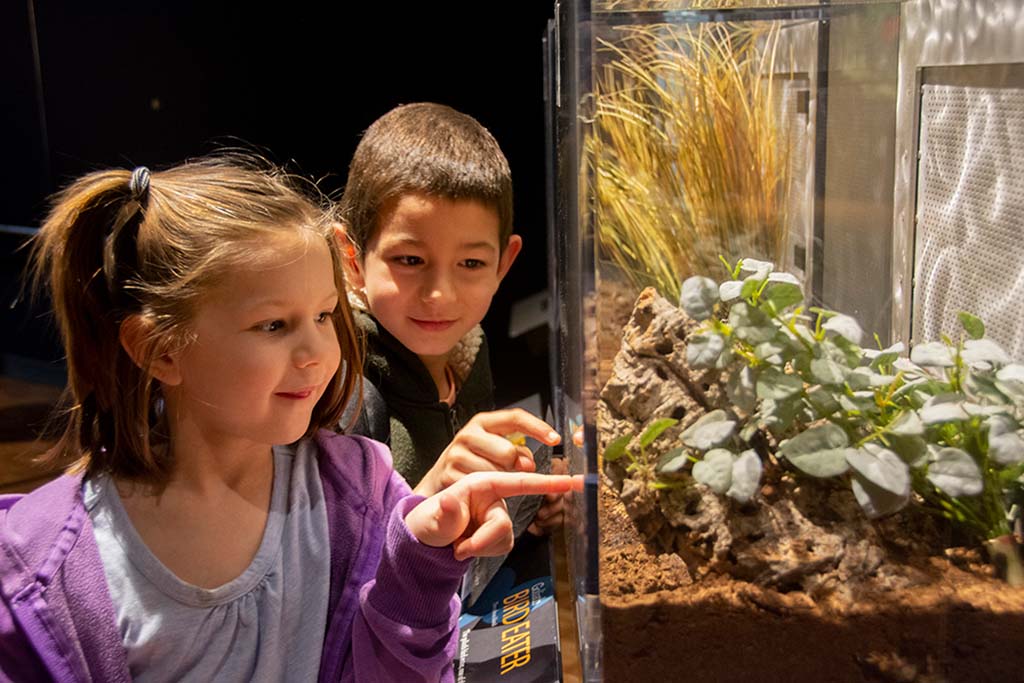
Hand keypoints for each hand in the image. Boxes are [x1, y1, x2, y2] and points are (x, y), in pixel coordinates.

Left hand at [405, 472, 582, 560]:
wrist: (427, 539)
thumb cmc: (429, 519)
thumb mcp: (431, 516)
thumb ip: (444, 513)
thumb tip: (448, 502)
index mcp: (482, 484)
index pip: (519, 481)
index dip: (547, 482)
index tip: (573, 481)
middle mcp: (493, 498)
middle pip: (504, 524)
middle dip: (483, 541)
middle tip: (459, 548)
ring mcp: (497, 516)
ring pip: (505, 539)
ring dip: (481, 548)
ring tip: (458, 544)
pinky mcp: (499, 533)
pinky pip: (503, 548)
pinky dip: (484, 553)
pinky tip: (468, 548)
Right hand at [413, 409, 560, 496]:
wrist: (439, 480)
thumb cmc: (474, 462)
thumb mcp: (495, 450)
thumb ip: (517, 452)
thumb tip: (528, 463)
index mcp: (483, 422)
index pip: (515, 418)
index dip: (538, 428)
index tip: (555, 439)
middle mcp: (468, 434)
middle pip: (507, 451)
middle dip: (514, 466)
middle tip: (510, 472)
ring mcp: (456, 453)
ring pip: (494, 471)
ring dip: (497, 481)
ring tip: (487, 481)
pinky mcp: (448, 473)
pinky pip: (479, 486)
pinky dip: (483, 492)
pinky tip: (477, 490)